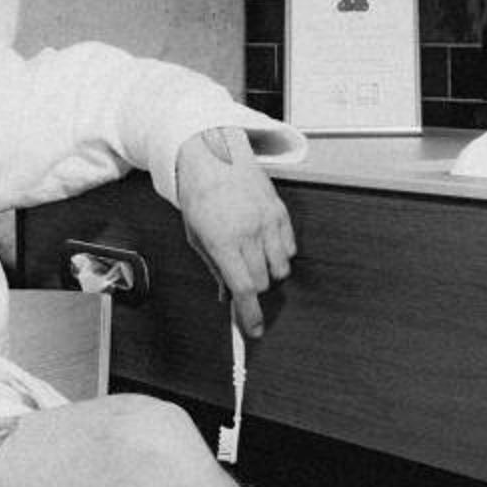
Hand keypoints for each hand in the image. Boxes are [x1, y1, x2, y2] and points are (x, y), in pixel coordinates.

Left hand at [174, 126, 293, 338]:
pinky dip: (280, 254)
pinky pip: (290, 248)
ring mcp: (268, 221)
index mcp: (223, 241)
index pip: (243, 289)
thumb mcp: (196, 236)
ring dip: (269, 272)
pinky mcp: (281, 212)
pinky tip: (264, 242)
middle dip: (254, 289)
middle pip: (263, 282)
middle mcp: (248, 232)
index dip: (249, 314)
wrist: (215, 156)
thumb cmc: (200, 196)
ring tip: (253, 257)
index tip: (254, 330)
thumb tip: (227, 297)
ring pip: (280, 268)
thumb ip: (214, 268)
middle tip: (244, 282)